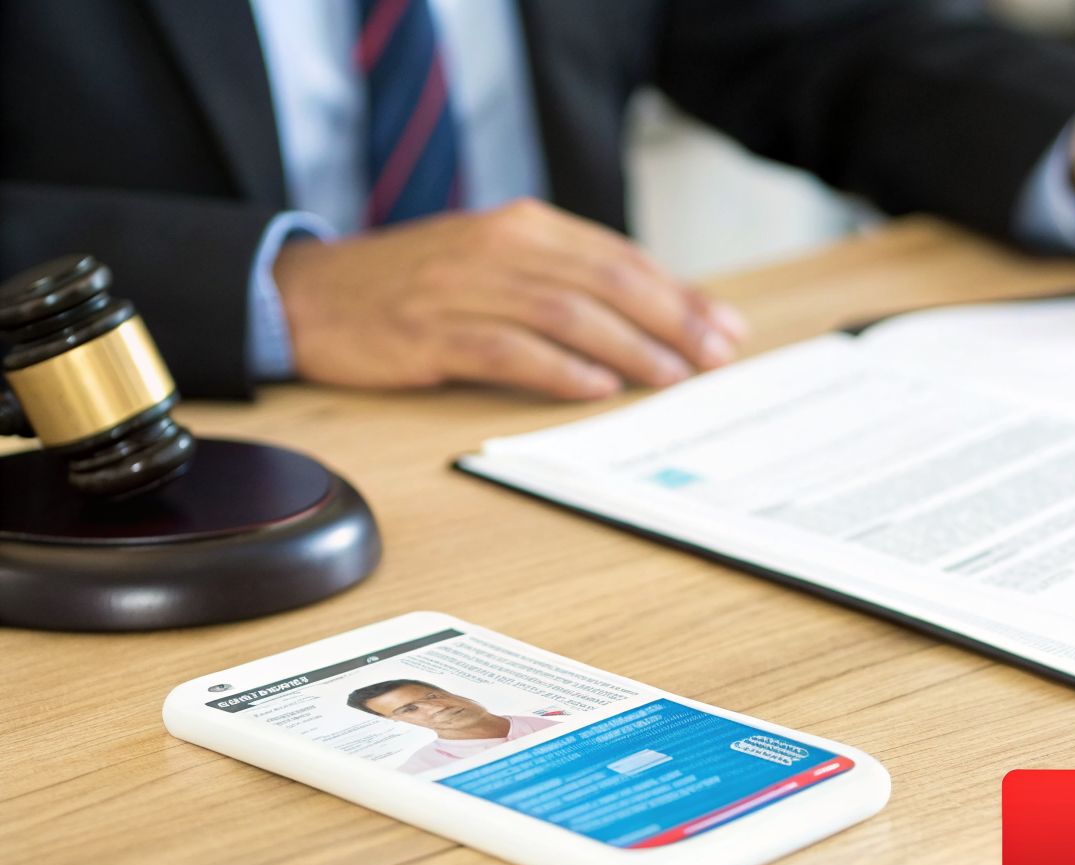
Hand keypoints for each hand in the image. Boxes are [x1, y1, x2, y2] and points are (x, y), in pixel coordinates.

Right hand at [273, 198, 748, 398]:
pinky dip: (558, 370)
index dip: (680, 295)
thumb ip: (564, 280)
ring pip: (567, 316)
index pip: (620, 259)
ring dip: (631, 348)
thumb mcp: (495, 262)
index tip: (725, 328)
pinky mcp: (431, 333)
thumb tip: (652, 318)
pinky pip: (507, 351)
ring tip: (672, 377)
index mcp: (523, 227)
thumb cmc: (415, 284)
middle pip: (606, 284)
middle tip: (716, 357)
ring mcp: (463, 290)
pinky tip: (598, 388)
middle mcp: (500, 249)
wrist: (309, 292)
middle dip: (673, 321)